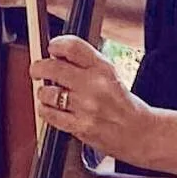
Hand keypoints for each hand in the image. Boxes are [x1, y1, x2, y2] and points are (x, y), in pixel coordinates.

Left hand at [30, 34, 152, 162]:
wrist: (139, 133)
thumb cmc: (124, 105)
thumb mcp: (111, 76)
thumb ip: (86, 65)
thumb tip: (58, 56)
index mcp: (103, 69)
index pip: (73, 47)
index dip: (57, 45)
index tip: (52, 48)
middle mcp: (94, 85)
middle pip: (53, 68)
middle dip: (39, 68)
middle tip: (37, 70)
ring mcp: (85, 107)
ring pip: (48, 92)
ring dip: (43, 92)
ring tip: (48, 94)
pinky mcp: (79, 126)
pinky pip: (50, 114)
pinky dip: (45, 110)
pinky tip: (49, 108)